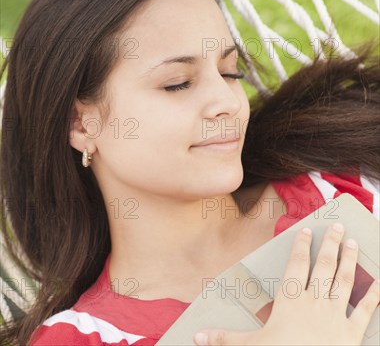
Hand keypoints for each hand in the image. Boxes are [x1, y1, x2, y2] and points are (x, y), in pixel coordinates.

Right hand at [193, 224, 378, 344]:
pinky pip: (364, 311)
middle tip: (338, 226)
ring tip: (353, 242)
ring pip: (345, 281)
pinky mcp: (352, 333)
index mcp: (291, 301)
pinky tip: (379, 284)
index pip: (296, 265)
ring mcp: (336, 316)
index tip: (306, 229)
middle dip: (331, 244)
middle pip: (324, 266)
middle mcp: (315, 302)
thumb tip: (197, 336)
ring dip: (350, 260)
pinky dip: (373, 296)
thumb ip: (225, 339)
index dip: (301, 246)